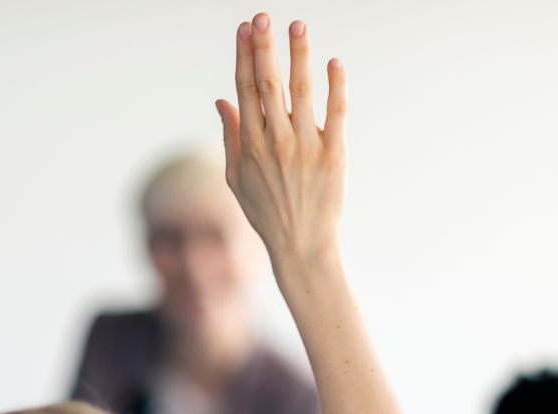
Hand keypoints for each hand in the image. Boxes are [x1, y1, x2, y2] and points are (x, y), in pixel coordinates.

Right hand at [215, 13, 346, 282]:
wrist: (302, 248)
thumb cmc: (267, 214)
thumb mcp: (237, 179)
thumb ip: (230, 137)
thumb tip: (222, 100)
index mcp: (251, 145)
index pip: (245, 90)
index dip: (244, 57)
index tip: (244, 28)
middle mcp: (276, 142)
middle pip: (268, 84)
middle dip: (264, 47)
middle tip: (264, 16)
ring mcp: (305, 148)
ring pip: (300, 93)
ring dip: (298, 57)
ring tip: (298, 26)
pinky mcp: (333, 156)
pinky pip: (335, 114)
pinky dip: (335, 87)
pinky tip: (334, 63)